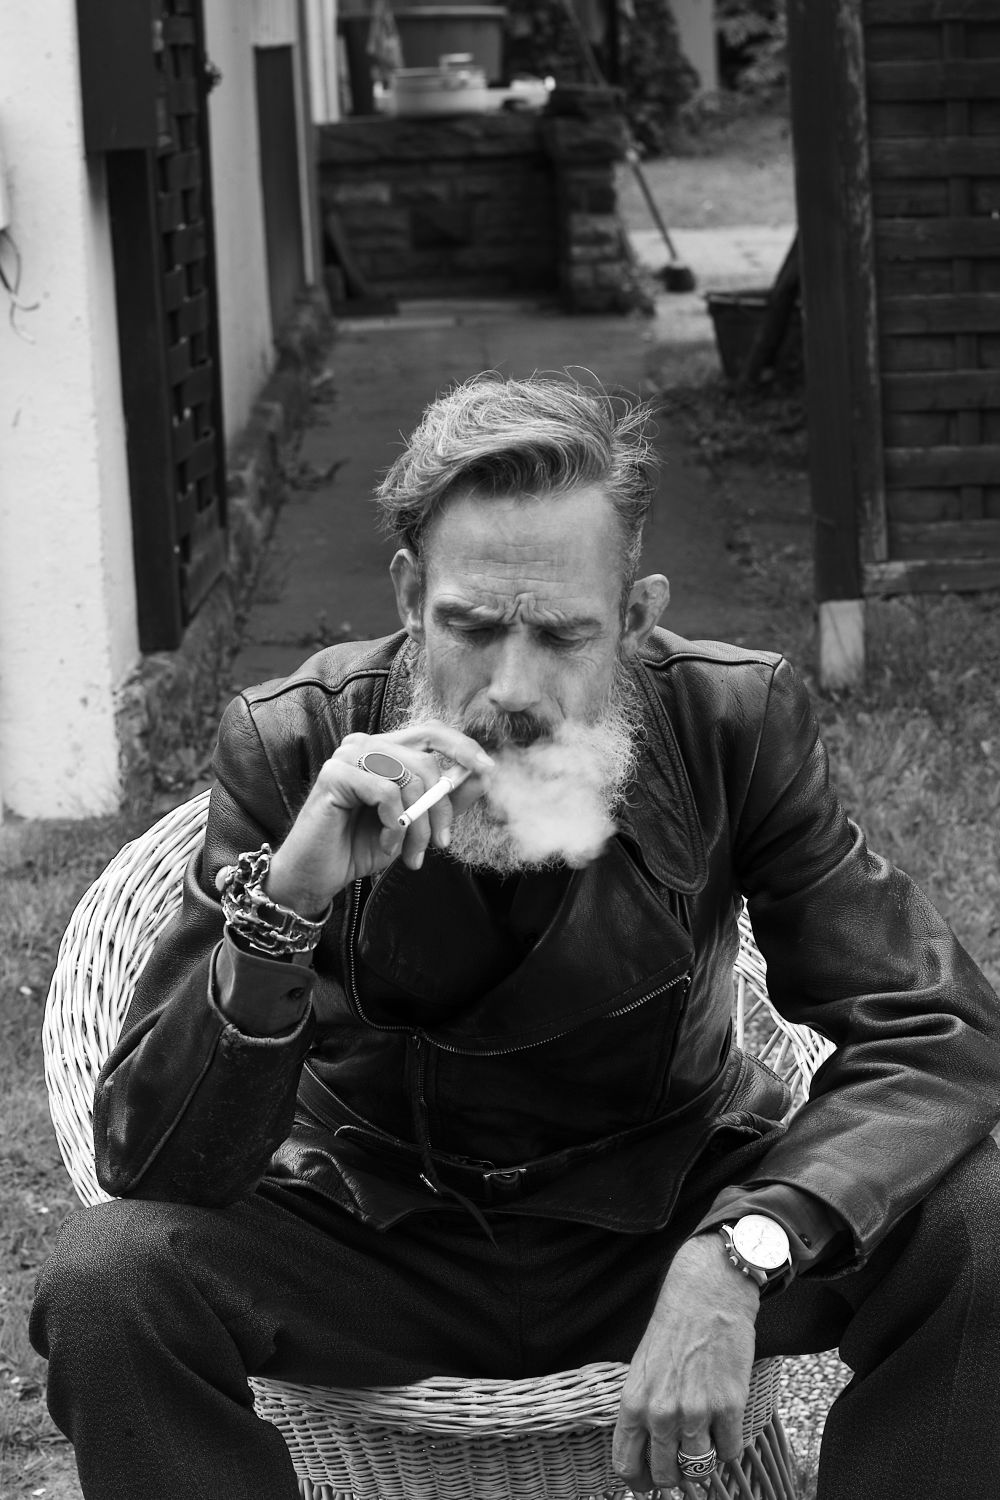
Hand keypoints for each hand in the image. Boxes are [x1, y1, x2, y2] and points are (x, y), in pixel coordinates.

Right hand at [261, 722, 493, 913]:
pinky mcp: (334, 774)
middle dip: (441, 807)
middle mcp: (367, 744)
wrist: (319, 876)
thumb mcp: (415, 824)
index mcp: (386, 749)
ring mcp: (348, 755)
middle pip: (426, 760)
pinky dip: (393, 824)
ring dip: (418, 824)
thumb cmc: (363, 846)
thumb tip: (484, 774)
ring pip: (409, 778)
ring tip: (409, 852)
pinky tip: (385, 842)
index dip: (463, 747)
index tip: (488, 770)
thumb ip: (446, 798)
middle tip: (440, 843)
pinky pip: (385, 792)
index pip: (432, 731)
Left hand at [612, 1234, 759, 1491]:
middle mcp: (662, 1413)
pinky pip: (729, 1451)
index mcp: (634, 1403)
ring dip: (702, 1464)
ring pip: (698, 1468)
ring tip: (705, 1446)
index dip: (640, 1482)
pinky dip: (728, 1447)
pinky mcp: (729, 1406)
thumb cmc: (673, 1328)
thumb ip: (644, 1410)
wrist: (707, 1293)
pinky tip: (725, 1428)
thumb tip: (651, 1449)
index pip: (627, 1465)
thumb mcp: (643, 1368)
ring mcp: (696, 1412)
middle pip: (665, 1475)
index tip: (650, 1484)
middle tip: (683, 1467)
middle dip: (674, 1477)